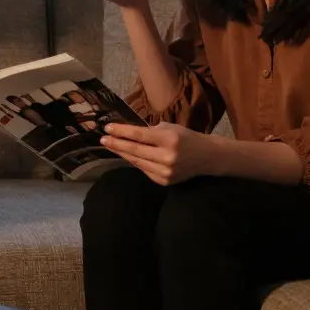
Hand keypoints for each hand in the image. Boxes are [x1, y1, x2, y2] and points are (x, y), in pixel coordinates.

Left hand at [100, 122, 217, 185]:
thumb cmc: (186, 137)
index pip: (139, 135)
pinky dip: (135, 162)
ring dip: (122, 154)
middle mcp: (167, 157)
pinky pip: (144, 170)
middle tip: (102, 139)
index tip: (107, 128)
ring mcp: (166, 171)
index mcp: (169, 139)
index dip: (121, 132)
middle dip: (116, 144)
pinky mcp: (164, 181)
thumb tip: (126, 132)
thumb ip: (149, 131)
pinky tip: (126, 156)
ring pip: (137, 162)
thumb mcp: (170, 128)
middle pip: (135, 150)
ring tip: (111, 146)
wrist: (206, 157)